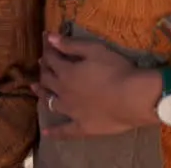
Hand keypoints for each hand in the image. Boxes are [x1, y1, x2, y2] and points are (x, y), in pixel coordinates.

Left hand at [34, 32, 156, 137]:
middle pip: (47, 80)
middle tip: (42, 65)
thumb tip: (49, 37)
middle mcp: (64, 92)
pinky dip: (54, 132)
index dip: (48, 50)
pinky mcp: (83, 127)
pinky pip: (65, 131)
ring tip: (36, 88)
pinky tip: (45, 133)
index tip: (46, 43)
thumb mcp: (94, 50)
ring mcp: (72, 111)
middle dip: (43, 70)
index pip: (51, 59)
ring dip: (42, 94)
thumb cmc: (116, 70)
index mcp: (66, 72)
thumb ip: (70, 45)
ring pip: (51, 102)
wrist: (134, 98)